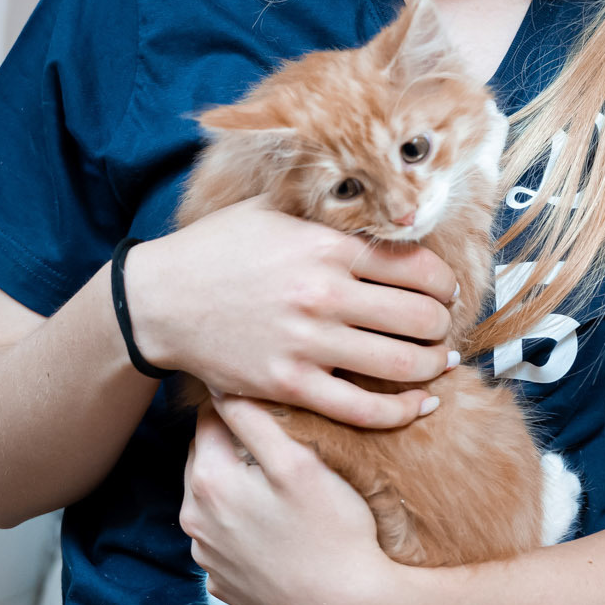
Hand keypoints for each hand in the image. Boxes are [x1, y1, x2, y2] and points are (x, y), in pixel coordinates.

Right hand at [123, 197, 461, 429]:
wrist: (159, 301)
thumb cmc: (216, 250)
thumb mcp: (270, 209)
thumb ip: (323, 204)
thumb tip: (375, 194)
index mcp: (325, 246)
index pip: (415, 266)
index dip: (443, 283)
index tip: (445, 291)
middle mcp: (322, 294)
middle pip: (418, 316)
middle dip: (441, 325)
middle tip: (442, 327)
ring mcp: (306, 344)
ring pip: (401, 364)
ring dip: (432, 365)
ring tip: (438, 361)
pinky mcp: (289, 385)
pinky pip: (363, 408)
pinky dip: (402, 410)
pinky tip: (421, 403)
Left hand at [181, 395, 403, 604]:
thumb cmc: (333, 531)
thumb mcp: (297, 462)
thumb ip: (254, 419)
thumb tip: (223, 388)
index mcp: (208, 482)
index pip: (209, 419)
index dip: (240, 404)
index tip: (270, 402)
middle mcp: (194, 520)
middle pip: (206, 459)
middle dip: (233, 444)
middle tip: (276, 438)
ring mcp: (207, 557)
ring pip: (212, 500)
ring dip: (235, 485)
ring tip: (277, 482)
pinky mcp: (223, 584)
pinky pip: (224, 540)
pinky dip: (241, 526)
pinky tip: (275, 527)